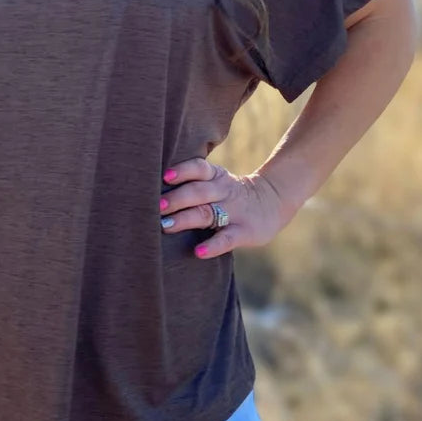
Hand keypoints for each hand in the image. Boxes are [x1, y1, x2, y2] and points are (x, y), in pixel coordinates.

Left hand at [160, 157, 291, 258]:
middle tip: (156, 206)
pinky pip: (227, 239)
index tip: (165, 177)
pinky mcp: (244, 232)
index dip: (183, 171)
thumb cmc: (230, 192)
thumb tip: (149, 187)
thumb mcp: (217, 180)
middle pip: (198, 192)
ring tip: (165, 226)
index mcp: (216, 176)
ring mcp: (234, 212)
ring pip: (208, 214)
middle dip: (176, 198)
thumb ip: (192, 182)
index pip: (199, 168)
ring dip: (185, 219)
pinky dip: (213, 246)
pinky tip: (198, 252)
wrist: (273, 201)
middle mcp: (224, 191)